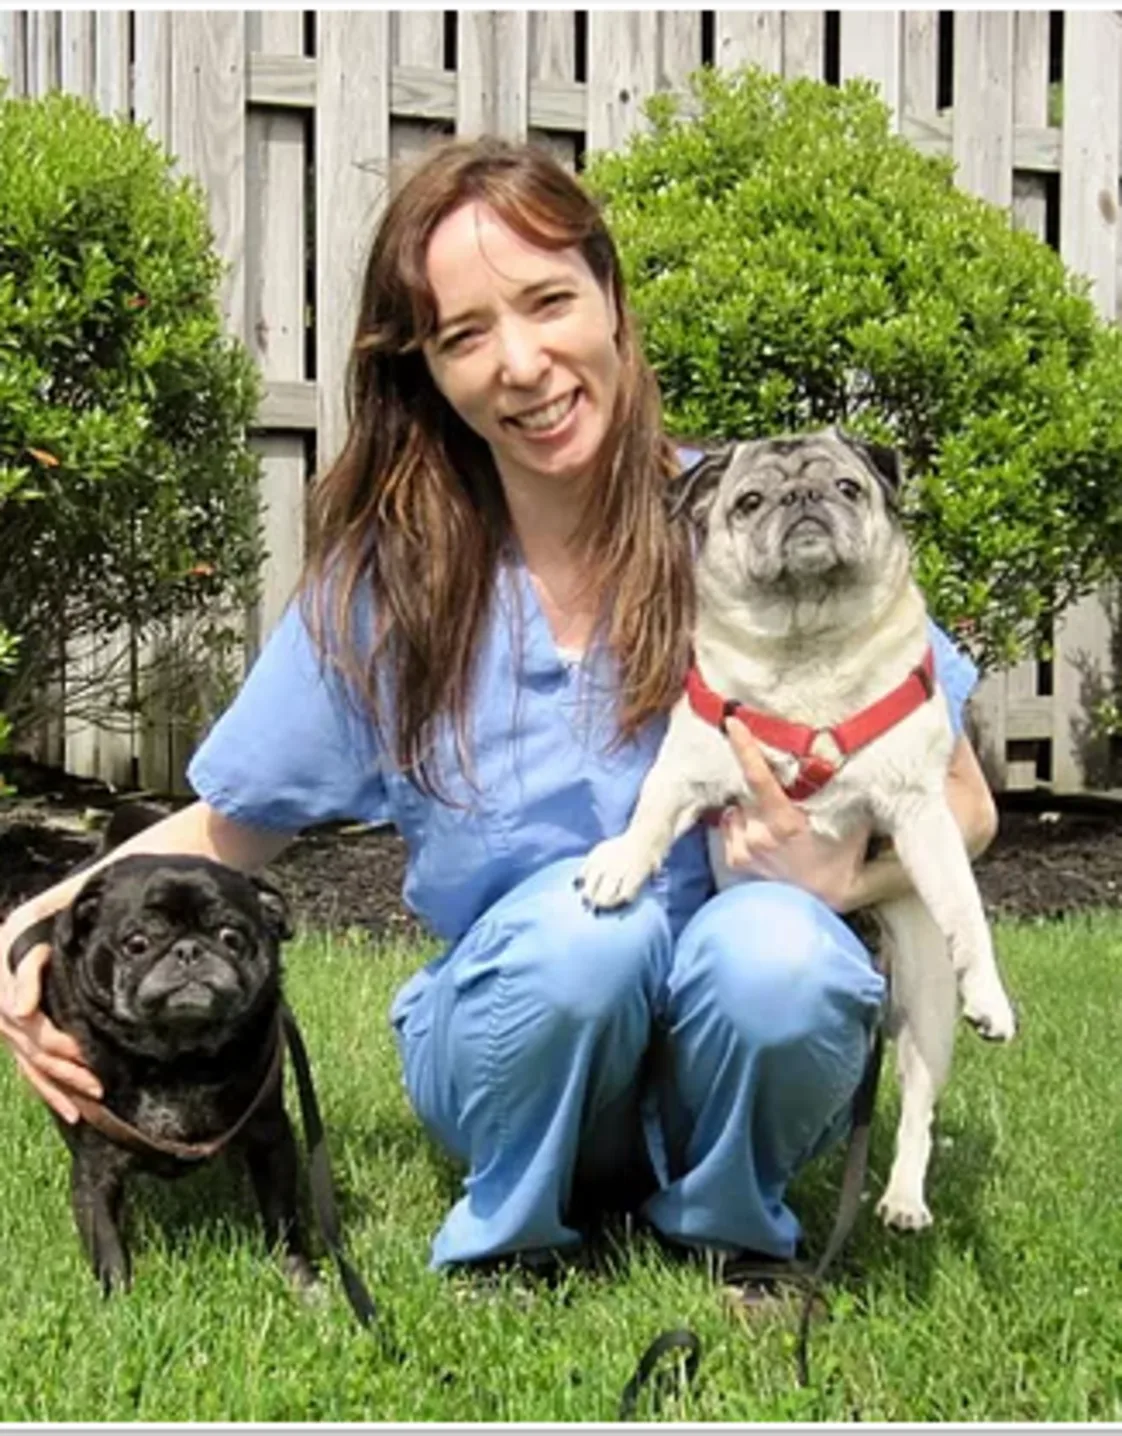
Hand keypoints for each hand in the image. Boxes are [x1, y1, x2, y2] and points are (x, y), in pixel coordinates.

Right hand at [0, 915, 101, 1121]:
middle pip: (33, 1048)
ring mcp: (8, 1022)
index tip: (81, 1054)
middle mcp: (4, 1003)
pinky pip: (29, 1069)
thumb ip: (30, 960)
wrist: (36, 919)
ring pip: (31, 1065)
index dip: (53, 1041)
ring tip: (92, 1105)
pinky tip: (72, 1112)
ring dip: (61, 1087)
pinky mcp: (18, 1033)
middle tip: (99, 1084)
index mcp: (8, 977)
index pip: (27, 1022)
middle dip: (66, 1070)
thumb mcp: (35, 921)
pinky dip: (50, 1090)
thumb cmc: (54, 912)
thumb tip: (21, 1012)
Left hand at [718, 718, 870, 910]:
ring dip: (750, 807)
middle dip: (759, 786)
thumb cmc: (836, 867)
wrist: (813, 910)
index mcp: (785, 823)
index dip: (745, 748)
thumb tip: (854, 766)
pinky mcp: (733, 859)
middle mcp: (758, 834)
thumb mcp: (851, 830)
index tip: (732, 723)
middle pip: (748, 790)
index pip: (759, 778)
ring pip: (738, 807)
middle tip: (780, 795)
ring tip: (773, 823)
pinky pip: (731, 825)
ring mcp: (743, 847)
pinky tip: (763, 837)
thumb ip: (847, 799)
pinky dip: (743, 824)